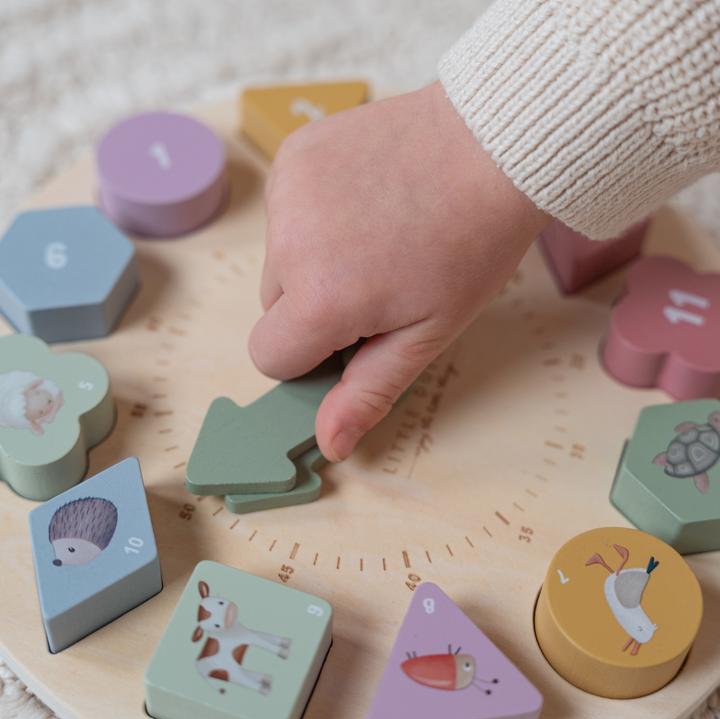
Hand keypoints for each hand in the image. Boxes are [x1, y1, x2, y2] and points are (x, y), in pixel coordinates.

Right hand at [250, 80, 551, 461]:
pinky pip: (285, 209)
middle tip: (377, 279)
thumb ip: (369, 390)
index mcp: (321, 298)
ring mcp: (286, 189)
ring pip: (278, 257)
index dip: (311, 356)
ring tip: (377, 233)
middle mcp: (288, 243)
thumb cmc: (473, 244)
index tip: (355, 335)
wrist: (493, 146)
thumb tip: (328, 444)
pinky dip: (313, 215)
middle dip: (314, 306)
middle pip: (272, 307)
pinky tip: (364, 199)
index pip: (270, 357)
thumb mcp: (427, 332)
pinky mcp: (293, 153)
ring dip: (314, 259)